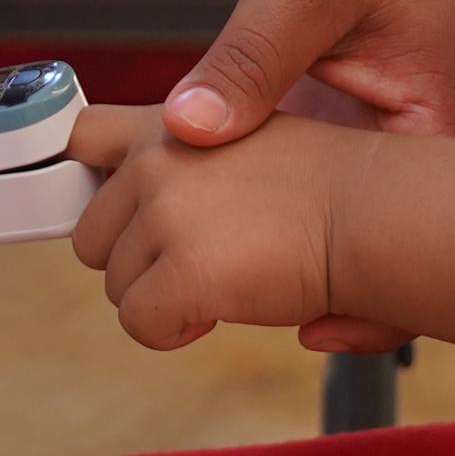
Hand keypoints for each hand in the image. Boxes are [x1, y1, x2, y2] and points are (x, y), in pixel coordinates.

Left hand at [66, 103, 361, 350]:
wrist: (378, 210)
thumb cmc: (332, 184)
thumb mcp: (248, 138)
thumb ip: (189, 156)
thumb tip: (137, 194)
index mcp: (171, 123)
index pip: (80, 136)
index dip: (76, 177)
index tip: (83, 205)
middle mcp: (157, 158)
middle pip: (90, 234)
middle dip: (136, 260)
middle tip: (197, 261)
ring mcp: (167, 211)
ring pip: (117, 286)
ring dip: (162, 296)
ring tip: (224, 279)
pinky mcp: (185, 268)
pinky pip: (141, 324)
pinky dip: (174, 332)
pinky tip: (220, 311)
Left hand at [172, 0, 454, 350]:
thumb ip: (250, 60)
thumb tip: (188, 133)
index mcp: (439, 109)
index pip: (419, 226)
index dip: (372, 286)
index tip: (310, 326)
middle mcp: (412, 125)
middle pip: (366, 225)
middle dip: (306, 265)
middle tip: (228, 301)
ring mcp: (371, 112)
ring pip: (318, 196)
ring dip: (262, 220)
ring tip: (200, 265)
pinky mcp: (330, 92)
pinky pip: (288, 154)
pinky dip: (245, 173)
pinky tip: (190, 199)